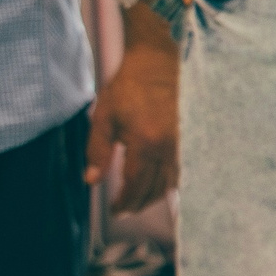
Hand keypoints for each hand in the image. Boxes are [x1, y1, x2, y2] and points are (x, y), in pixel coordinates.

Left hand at [88, 34, 179, 213]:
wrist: (157, 64)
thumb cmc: (127, 88)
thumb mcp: (104, 118)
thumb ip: (98, 151)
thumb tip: (92, 181)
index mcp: (144, 143)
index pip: (134, 184)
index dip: (123, 201)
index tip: (112, 210)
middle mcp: (165, 148)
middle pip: (153, 189)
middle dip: (137, 204)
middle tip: (122, 211)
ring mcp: (178, 145)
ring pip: (168, 184)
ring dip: (152, 198)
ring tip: (137, 203)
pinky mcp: (183, 141)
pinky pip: (177, 172)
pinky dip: (167, 186)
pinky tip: (157, 187)